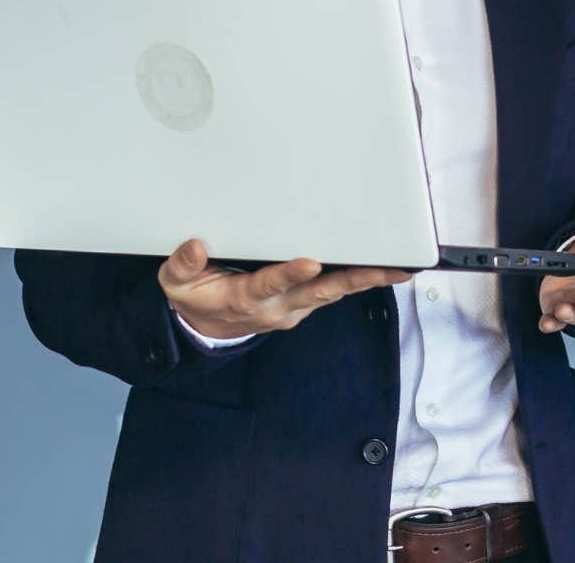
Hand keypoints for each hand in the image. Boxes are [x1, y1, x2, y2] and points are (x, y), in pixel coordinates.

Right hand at [158, 239, 411, 339]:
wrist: (204, 327)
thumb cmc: (194, 297)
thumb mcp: (175, 284)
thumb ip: (182, 266)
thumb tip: (195, 247)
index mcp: (246, 298)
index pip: (270, 284)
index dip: (290, 274)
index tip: (310, 262)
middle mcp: (277, 306)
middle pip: (320, 291)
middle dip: (355, 278)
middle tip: (386, 268)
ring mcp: (294, 308)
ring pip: (334, 292)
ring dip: (366, 280)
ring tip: (399, 268)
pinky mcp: (303, 304)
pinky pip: (333, 291)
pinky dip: (358, 280)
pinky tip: (383, 268)